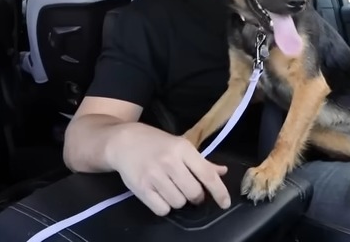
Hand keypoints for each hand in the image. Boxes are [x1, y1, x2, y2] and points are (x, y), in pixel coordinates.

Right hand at [108, 124, 230, 215]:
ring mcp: (154, 175)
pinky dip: (164, 206)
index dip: (219, 191)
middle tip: (189, 190)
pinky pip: (162, 209)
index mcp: (183, 149)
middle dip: (195, 196)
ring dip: (179, 201)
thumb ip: (202, 161)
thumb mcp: (181, 145)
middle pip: (194, 193)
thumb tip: (222, 172)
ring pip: (178, 202)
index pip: (207, 174)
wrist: (124, 141)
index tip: (225, 202)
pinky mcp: (141, 188)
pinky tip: (160, 195)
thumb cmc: (156, 143)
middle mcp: (169, 161)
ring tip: (172, 189)